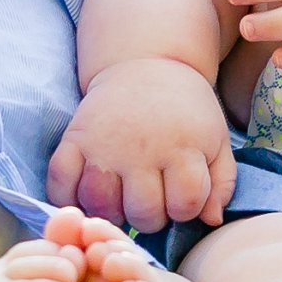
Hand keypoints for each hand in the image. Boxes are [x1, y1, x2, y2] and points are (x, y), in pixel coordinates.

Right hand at [48, 48, 234, 231]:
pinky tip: (85, 193)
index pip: (186, 204)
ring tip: (121, 198)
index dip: (185, 209)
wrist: (147, 61)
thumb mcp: (216, 138)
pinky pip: (60, 181)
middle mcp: (143, 145)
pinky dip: (67, 197)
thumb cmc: (185, 111)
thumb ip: (221, 183)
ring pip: (101, 205)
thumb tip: (211, 221)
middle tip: (150, 196)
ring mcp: (105, 142)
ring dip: (111, 212)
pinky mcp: (75, 136)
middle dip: (150, 216)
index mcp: (183, 144)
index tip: (180, 195)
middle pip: (143, 213)